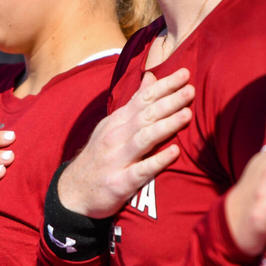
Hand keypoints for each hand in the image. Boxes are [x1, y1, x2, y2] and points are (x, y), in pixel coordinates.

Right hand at [57, 69, 193, 218]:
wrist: (74, 192)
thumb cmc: (99, 156)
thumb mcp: (112, 125)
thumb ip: (134, 103)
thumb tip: (151, 76)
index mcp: (117, 121)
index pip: (143, 98)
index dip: (164, 85)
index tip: (185, 73)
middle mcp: (117, 136)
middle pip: (146, 115)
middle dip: (169, 101)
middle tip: (191, 89)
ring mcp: (117, 159)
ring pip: (145, 138)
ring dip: (166, 125)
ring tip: (187, 115)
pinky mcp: (120, 182)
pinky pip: (141, 170)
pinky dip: (157, 160)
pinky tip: (174, 153)